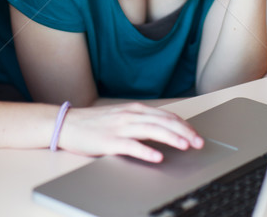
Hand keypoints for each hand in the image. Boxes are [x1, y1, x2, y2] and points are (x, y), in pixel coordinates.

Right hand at [59, 102, 203, 161]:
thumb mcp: (122, 118)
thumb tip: (165, 131)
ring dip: (171, 138)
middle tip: (199, 143)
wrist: (67, 124)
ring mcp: (120, 127)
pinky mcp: (109, 141)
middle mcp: (130, 115)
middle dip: (184, 131)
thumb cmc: (96, 124)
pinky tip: (157, 156)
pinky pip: (131, 146)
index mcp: (135, 110)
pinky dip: (146, 151)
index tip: (197, 135)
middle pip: (163, 122)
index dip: (184, 125)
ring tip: (185, 146)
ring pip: (151, 130)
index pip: (166, 116)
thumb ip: (142, 122)